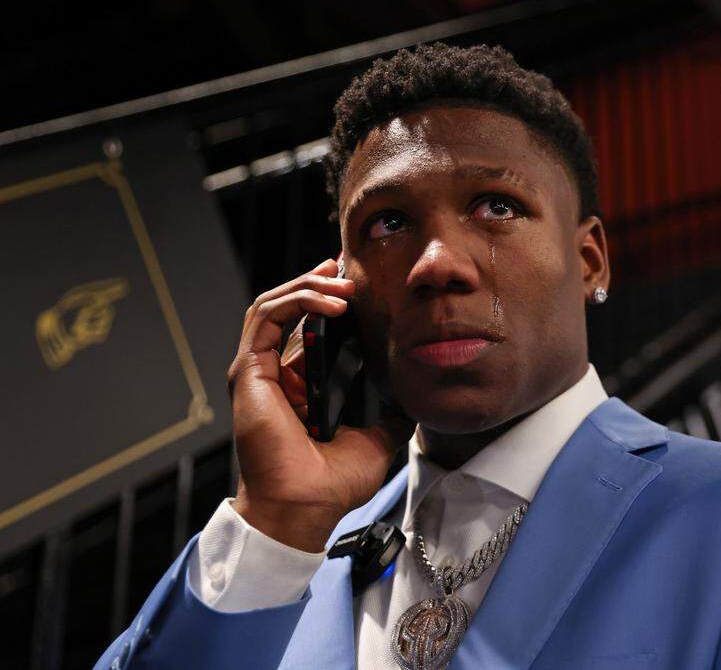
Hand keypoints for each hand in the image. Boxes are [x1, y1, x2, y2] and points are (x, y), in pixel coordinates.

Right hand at [226, 259, 414, 551]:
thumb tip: (415, 395)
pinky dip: (298, 301)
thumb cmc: (332, 483)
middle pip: (291, 308)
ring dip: (310, 286)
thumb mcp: (376, 438)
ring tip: (344, 285)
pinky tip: (332, 303)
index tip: (361, 284)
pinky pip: (266, 317)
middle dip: (321, 283)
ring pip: (275, 304)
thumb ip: (390, 412)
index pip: (311, 328)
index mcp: (300, 386)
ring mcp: (258, 371)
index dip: (331, 300)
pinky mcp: (248, 372)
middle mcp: (276, 375)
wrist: (306, 507)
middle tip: (352, 271)